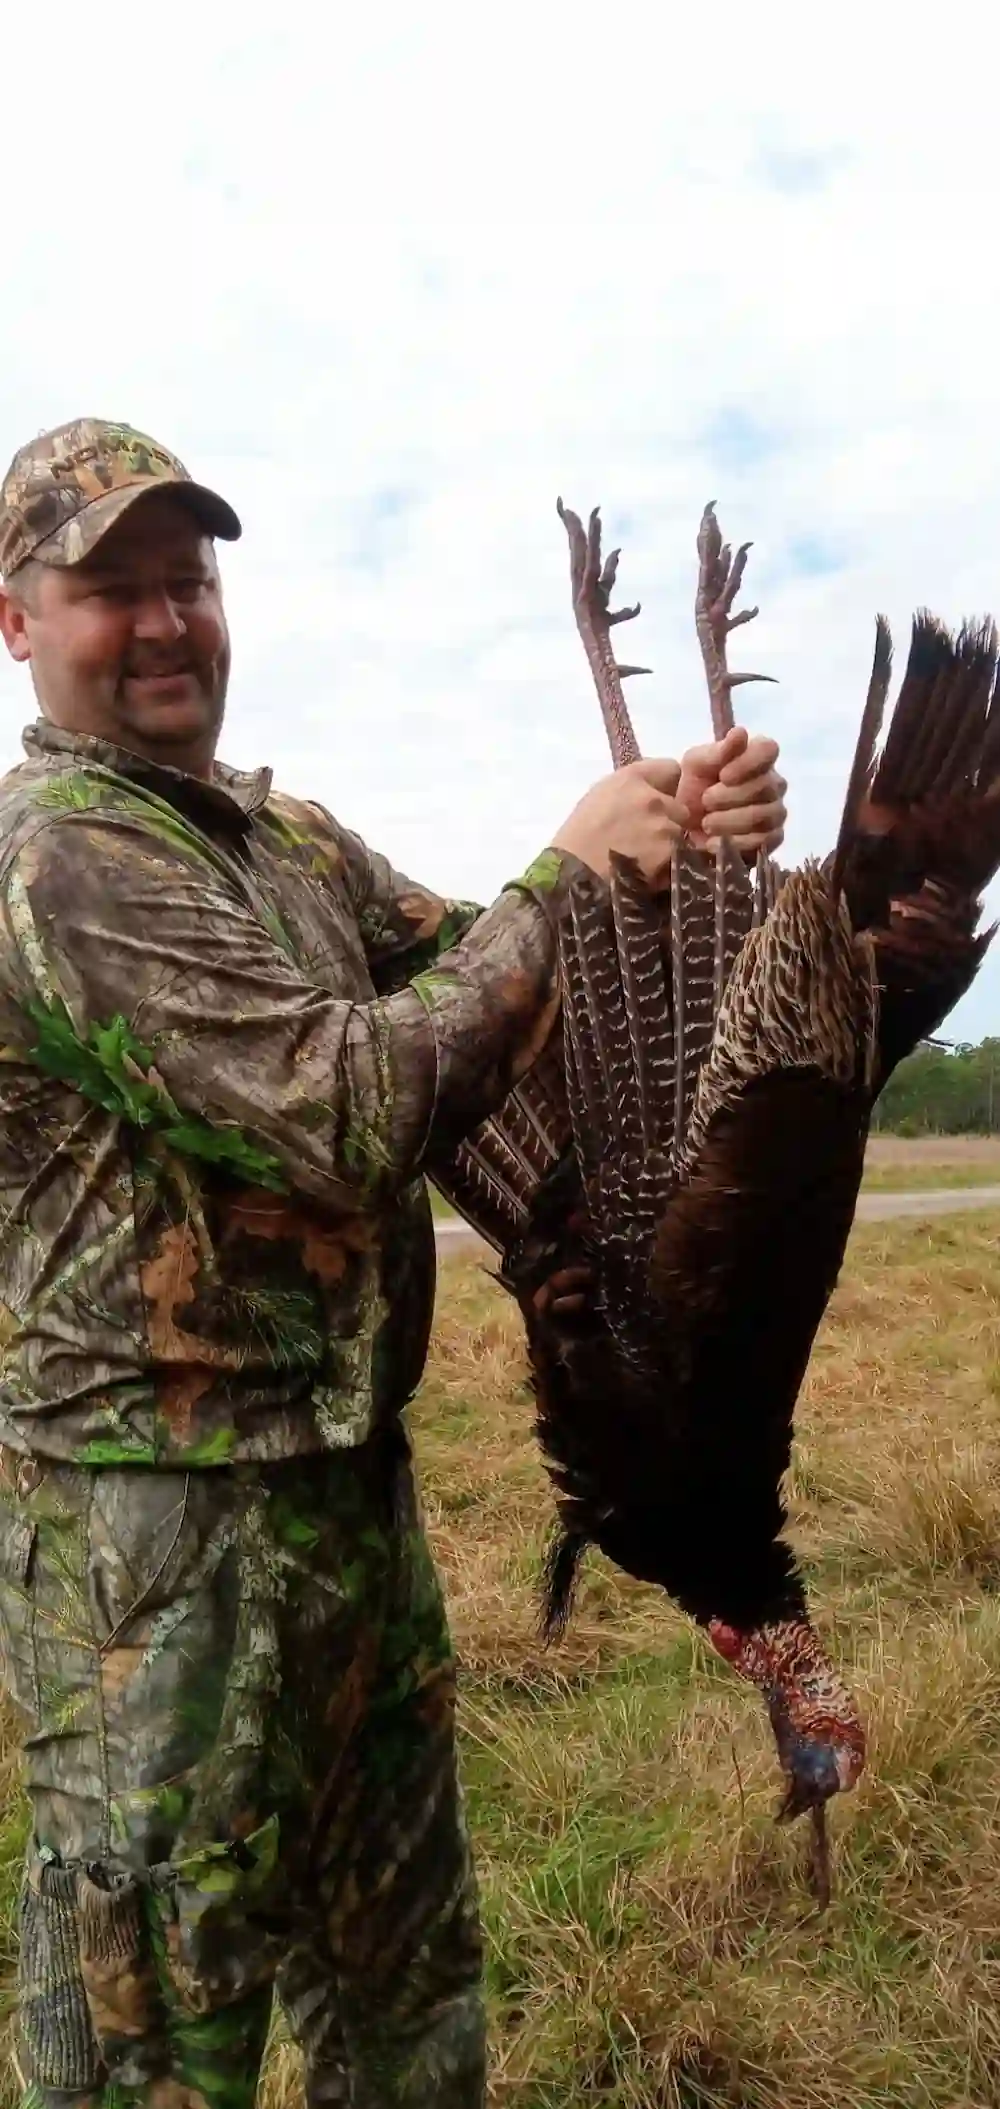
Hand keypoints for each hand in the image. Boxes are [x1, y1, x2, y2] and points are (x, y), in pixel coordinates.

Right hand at [552, 759, 689, 888]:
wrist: (576, 875)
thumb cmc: (578, 837)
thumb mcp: (599, 796)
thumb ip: (628, 789)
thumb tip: (649, 790)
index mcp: (632, 778)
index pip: (671, 769)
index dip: (667, 785)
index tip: (660, 796)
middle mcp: (653, 797)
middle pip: (679, 804)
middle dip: (669, 817)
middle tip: (648, 833)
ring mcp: (664, 826)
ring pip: (679, 831)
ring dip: (668, 841)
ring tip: (645, 854)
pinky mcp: (670, 853)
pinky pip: (678, 854)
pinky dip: (667, 861)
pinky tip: (648, 867)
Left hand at [677, 726, 786, 856]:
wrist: (684, 823)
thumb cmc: (694, 786)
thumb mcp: (696, 764)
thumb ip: (717, 750)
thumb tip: (740, 733)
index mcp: (759, 757)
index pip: (769, 750)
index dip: (747, 763)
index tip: (723, 776)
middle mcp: (774, 783)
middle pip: (765, 787)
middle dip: (729, 796)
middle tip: (705, 801)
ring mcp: (776, 811)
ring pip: (764, 815)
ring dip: (730, 821)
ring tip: (706, 823)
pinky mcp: (773, 838)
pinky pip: (764, 840)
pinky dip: (735, 843)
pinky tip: (713, 842)